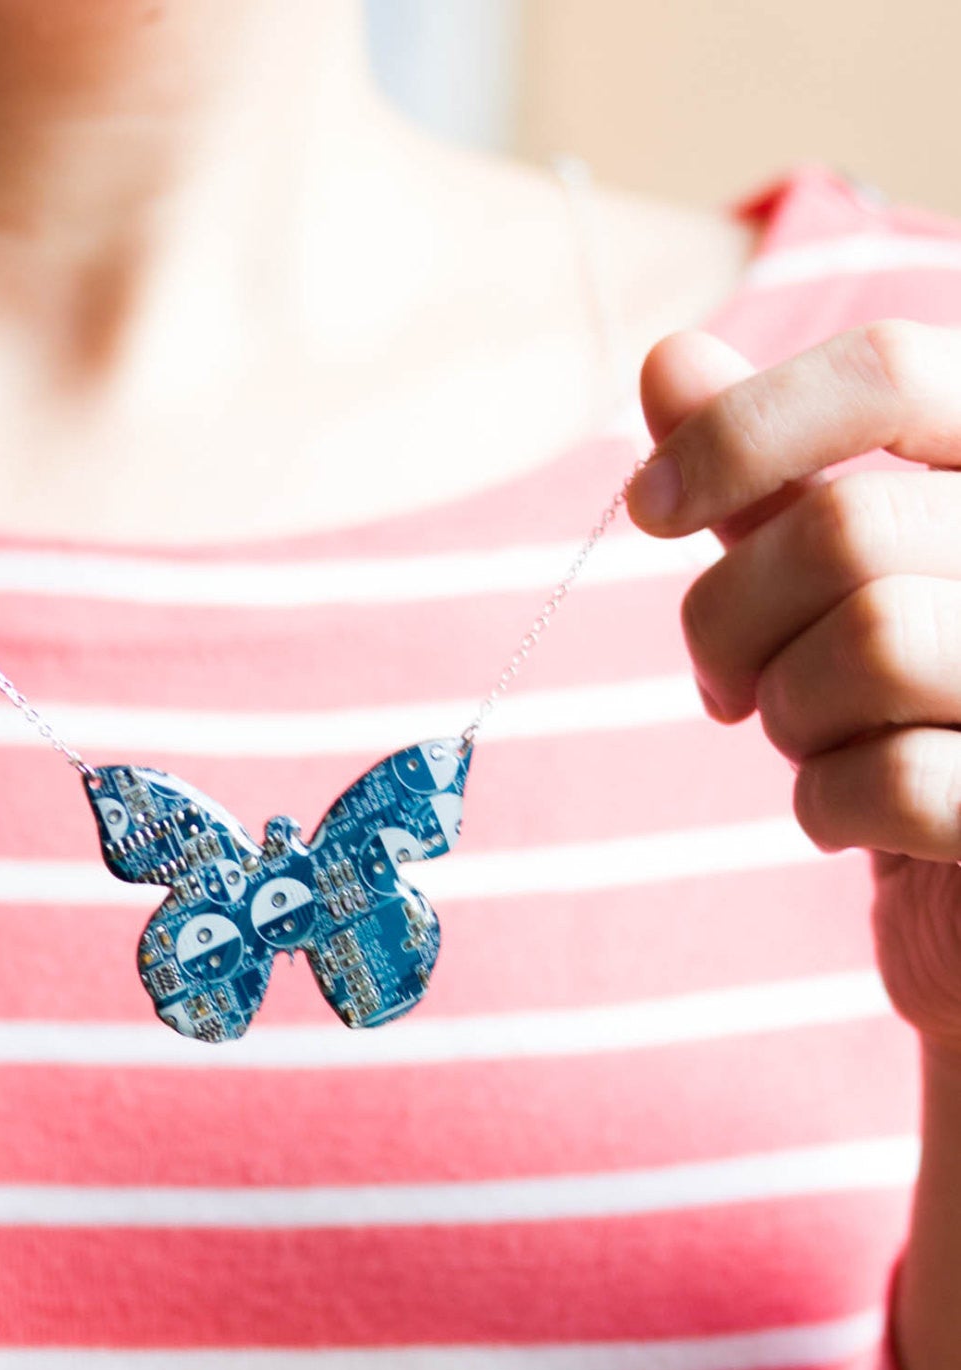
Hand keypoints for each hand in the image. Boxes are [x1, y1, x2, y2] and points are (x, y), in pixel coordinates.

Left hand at [626, 319, 960, 1053]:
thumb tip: (668, 358)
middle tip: (726, 686)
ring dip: (789, 713)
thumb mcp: (834, 584)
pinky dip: (825, 807)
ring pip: (870, 644)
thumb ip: (769, 478)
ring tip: (813, 739)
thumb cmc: (912, 714)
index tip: (649, 508)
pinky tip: (846, 818)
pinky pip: (896, 780)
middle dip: (733, 622)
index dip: (740, 429)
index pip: (893, 370)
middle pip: (844, 531)